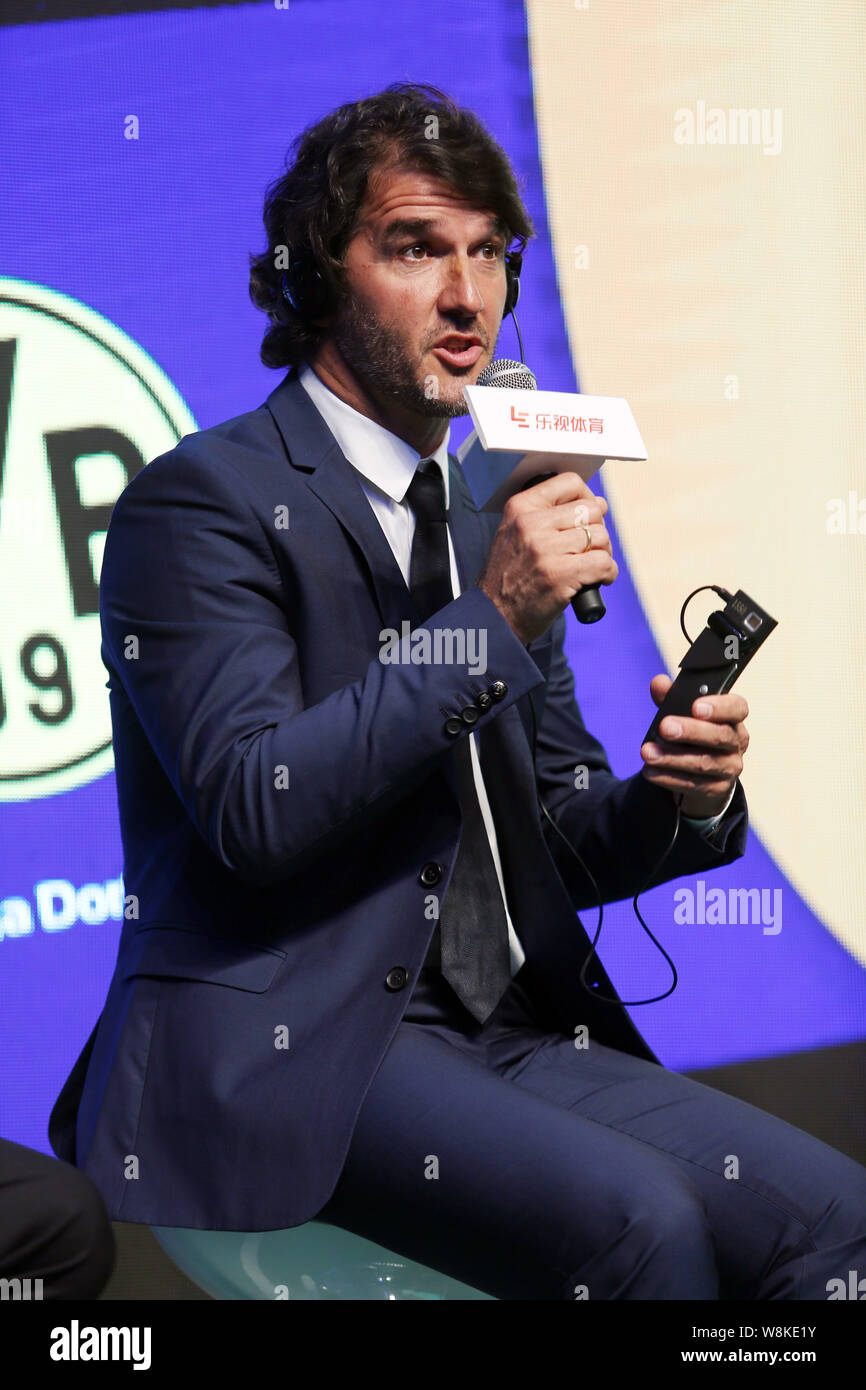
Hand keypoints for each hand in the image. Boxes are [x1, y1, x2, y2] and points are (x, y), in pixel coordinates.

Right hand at [477, 473, 617, 645]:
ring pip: (601, 536)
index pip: (569, 482)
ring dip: (604, 554)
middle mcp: (532, 523)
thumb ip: (547, 516)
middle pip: (591, 510)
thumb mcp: (515, 534)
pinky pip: (604, 563)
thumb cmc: (510, 577)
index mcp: (520, 507)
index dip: (587, 497)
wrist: (494, 616)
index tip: (588, 516)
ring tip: (592, 567)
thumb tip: (597, 504)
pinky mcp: (560, 574)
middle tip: (590, 549)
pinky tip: (597, 581)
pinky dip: (608, 574)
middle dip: (598, 529)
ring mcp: (546, 549)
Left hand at [640, 674, 748, 817]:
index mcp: (733, 718)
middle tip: (664, 727)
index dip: (720, 707)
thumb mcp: (684, 714)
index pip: (738, 708)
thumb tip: (658, 683)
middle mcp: (736, 743)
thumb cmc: (694, 735)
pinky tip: (650, 771)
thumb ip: (672, 698)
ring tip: (647, 752)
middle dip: (690, 731)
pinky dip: (668, 777)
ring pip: (703, 763)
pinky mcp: (716, 789)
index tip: (696, 706)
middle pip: (719, 736)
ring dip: (672, 757)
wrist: (704, 776)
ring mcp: (729, 768)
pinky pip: (692, 784)